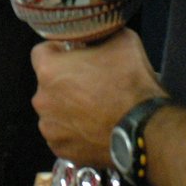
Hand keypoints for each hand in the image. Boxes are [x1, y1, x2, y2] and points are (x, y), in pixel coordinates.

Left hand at [32, 29, 163, 167]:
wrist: (145, 129)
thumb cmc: (130, 81)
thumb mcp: (121, 39)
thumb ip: (100, 35)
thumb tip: (98, 35)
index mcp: (49, 70)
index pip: (41, 51)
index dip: (59, 50)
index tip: (76, 54)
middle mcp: (41, 100)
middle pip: (48, 84)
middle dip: (65, 81)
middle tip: (91, 83)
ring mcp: (50, 128)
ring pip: (55, 111)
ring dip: (68, 108)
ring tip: (95, 109)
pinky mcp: (61, 150)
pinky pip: (63, 134)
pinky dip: (75, 131)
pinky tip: (95, 127)